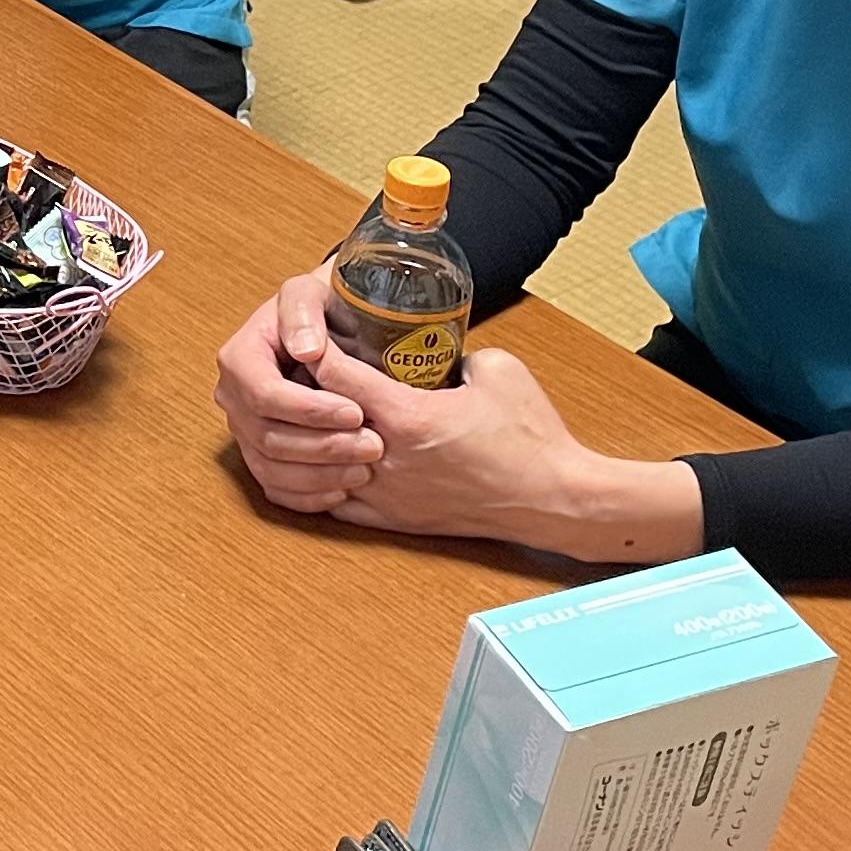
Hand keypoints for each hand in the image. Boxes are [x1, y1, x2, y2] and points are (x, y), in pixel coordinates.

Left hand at [214, 272, 703, 561]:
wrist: (554, 499)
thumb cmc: (532, 436)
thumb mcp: (496, 368)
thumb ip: (454, 349)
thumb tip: (430, 341)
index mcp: (407, 417)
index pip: (334, 374)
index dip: (314, 347)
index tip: (307, 329)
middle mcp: (386, 459)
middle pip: (314, 417)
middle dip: (300, 388)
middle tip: (296, 364)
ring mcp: (386, 495)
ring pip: (315, 464)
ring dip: (305, 435)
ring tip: (303, 409)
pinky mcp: (393, 521)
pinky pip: (333, 502)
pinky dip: (318, 477)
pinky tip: (320, 455)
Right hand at [216, 270, 383, 513]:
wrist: (331, 325)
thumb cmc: (323, 306)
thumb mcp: (312, 291)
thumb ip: (302, 310)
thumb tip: (304, 349)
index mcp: (239, 357)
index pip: (264, 394)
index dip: (308, 410)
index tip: (354, 411)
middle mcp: (234, 397)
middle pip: (268, 436)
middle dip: (323, 446)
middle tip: (374, 446)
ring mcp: (244, 429)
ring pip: (270, 468)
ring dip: (320, 475)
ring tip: (365, 469)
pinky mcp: (259, 454)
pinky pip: (274, 488)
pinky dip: (307, 495)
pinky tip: (341, 489)